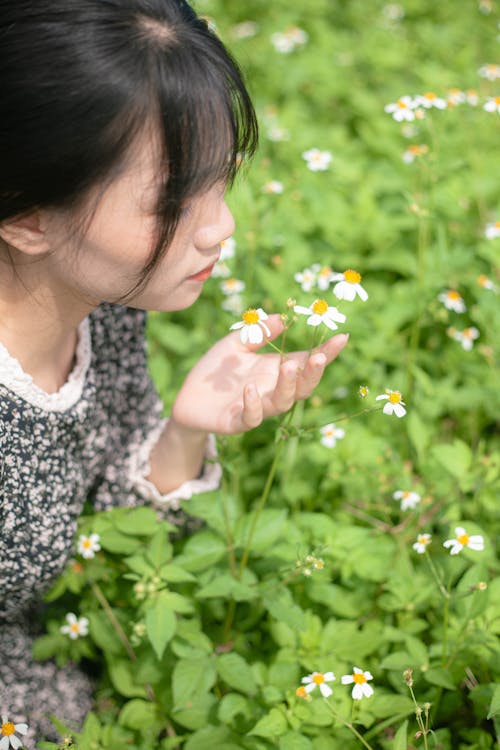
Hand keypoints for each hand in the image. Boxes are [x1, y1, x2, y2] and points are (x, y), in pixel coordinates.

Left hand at [170, 315, 348, 434]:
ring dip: (288, 386)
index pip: (306, 361)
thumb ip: (257, 333)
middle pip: (303, 386)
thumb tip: (282, 317)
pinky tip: (250, 389)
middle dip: (313, 373)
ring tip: (288, 366)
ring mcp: (258, 408)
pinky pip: (251, 417)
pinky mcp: (237, 422)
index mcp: (275, 370)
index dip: (326, 352)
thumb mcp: (235, 344)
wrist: (188, 399)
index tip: (342, 337)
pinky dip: (253, 404)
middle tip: (319, 357)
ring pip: (282, 403)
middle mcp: (272, 390)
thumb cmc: (216, 372)